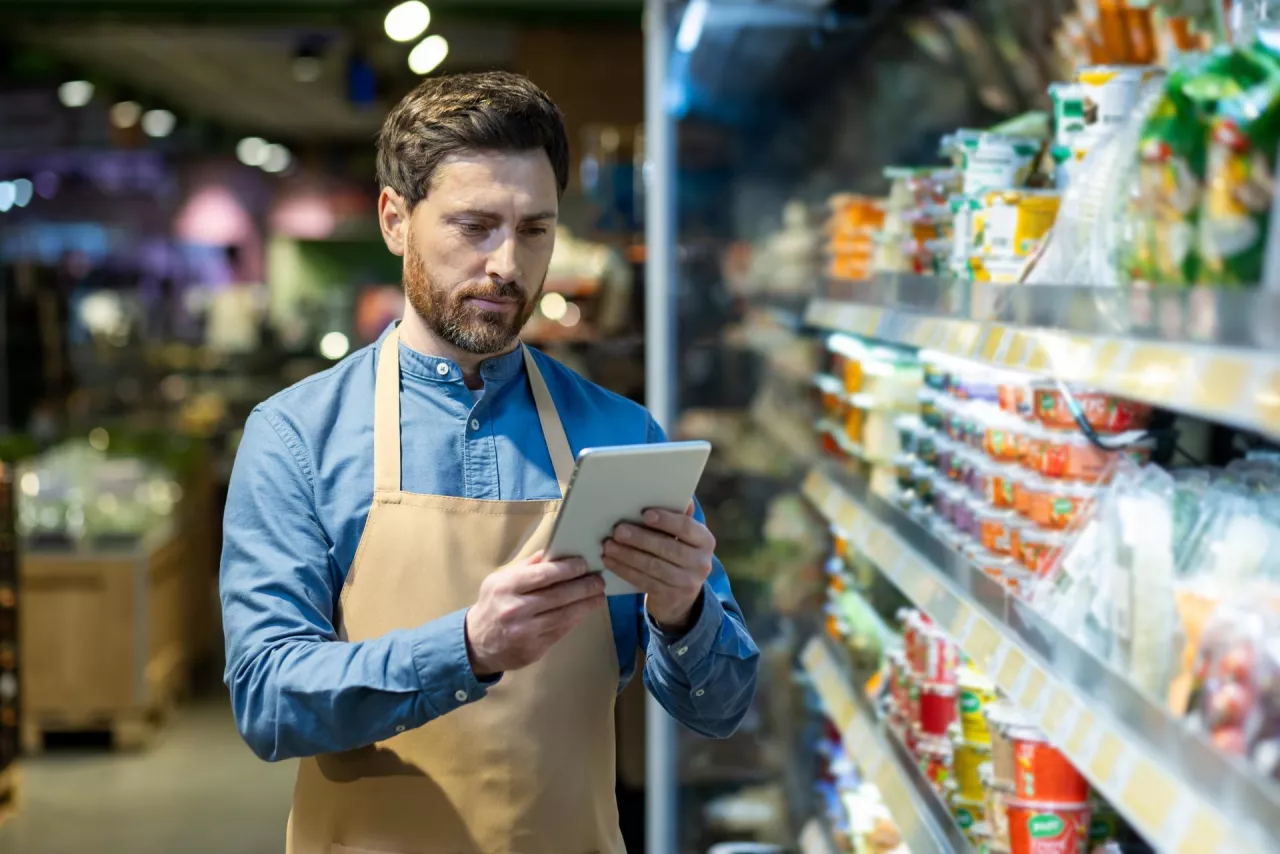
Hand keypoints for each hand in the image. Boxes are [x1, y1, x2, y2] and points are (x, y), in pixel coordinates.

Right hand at [464, 551, 605, 677]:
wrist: (476, 643)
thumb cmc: (493, 604)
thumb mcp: (500, 580)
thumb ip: (527, 566)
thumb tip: (555, 552)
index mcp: (506, 587)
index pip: (544, 574)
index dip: (568, 568)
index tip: (584, 564)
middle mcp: (515, 609)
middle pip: (559, 595)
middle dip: (584, 586)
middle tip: (599, 580)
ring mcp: (525, 632)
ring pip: (564, 615)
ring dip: (586, 605)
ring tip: (599, 596)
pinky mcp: (533, 649)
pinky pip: (560, 631)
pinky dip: (575, 620)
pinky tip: (584, 611)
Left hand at [602, 503, 714, 633]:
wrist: (682, 597)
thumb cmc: (678, 555)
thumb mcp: (684, 538)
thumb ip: (677, 517)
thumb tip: (673, 492)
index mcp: (705, 541)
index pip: (687, 527)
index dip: (666, 520)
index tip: (645, 514)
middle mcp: (701, 563)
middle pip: (668, 548)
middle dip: (640, 539)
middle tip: (617, 531)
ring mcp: (687, 583)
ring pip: (653, 566)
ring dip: (627, 555)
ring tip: (608, 546)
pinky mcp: (670, 598)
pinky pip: (644, 581)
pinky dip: (624, 570)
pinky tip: (610, 561)